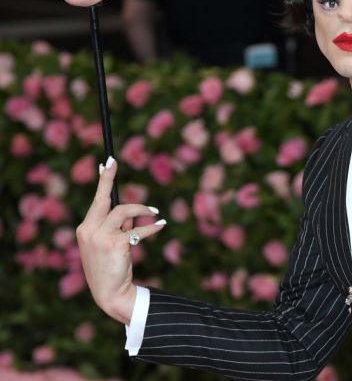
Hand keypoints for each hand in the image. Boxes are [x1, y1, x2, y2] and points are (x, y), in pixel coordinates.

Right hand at [76, 156, 165, 323]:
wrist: (110, 293)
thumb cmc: (111, 267)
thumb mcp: (109, 243)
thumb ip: (118, 226)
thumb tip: (132, 212)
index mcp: (85, 229)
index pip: (96, 200)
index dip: (103, 181)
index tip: (106, 163)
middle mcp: (88, 230)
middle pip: (102, 198)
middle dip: (107, 178)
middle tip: (113, 161)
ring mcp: (99, 237)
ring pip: (123, 211)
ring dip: (142, 209)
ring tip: (155, 212)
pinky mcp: (114, 244)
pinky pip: (137, 229)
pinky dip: (151, 227)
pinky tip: (161, 224)